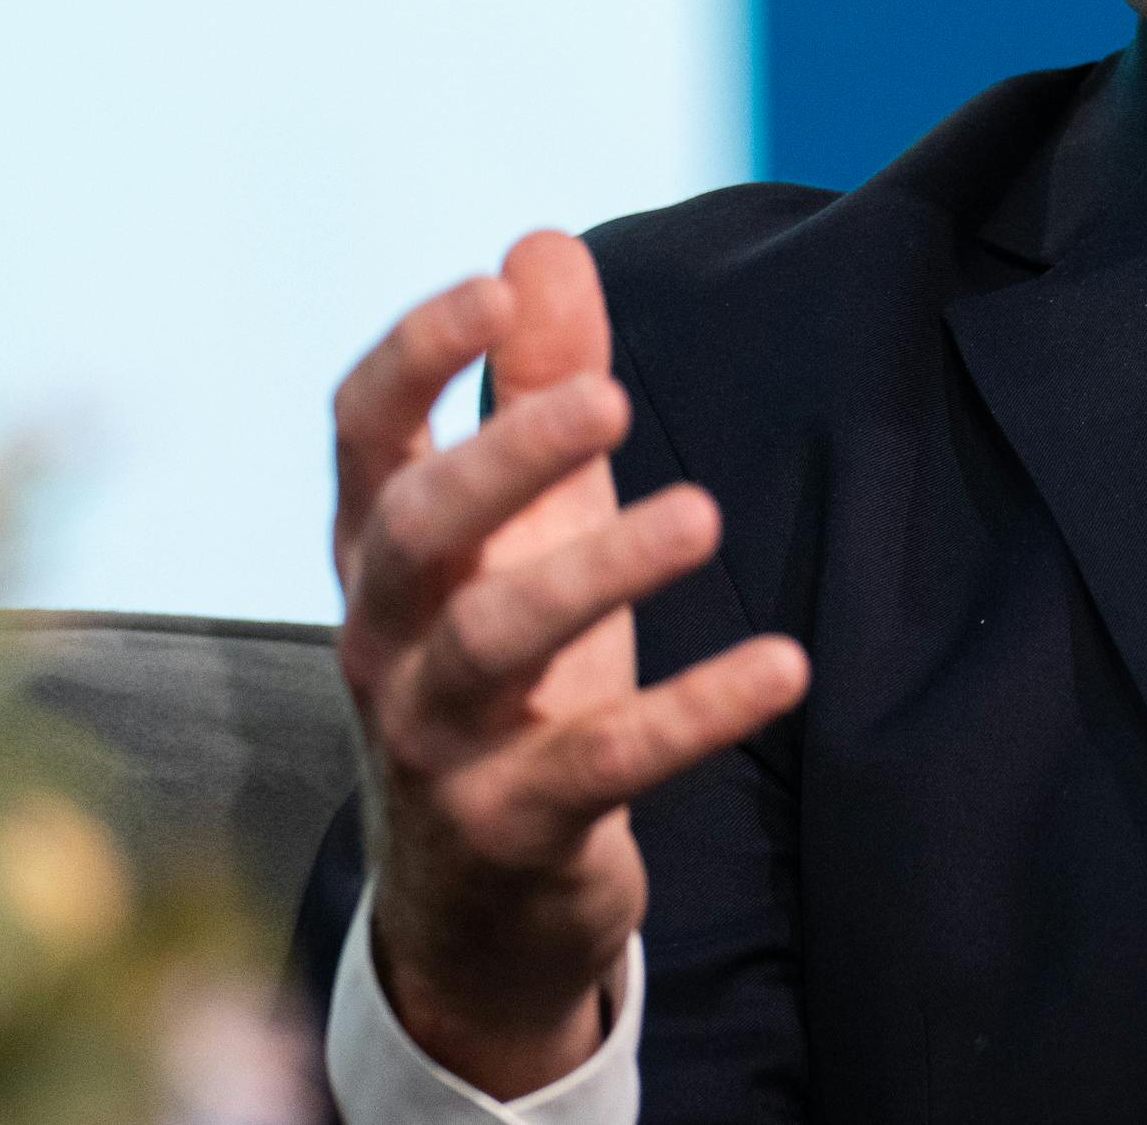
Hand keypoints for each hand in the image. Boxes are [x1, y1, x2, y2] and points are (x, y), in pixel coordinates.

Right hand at [331, 231, 808, 1096]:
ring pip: (497, 645)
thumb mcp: (524, 526)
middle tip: (611, 399)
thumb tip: (539, 243)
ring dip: (600, 573)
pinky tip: (786, 664)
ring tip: (703, 512)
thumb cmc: (502, 670)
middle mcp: (385, 639)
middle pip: (417, 531)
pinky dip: (695, 712)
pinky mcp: (511, 826)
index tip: (491, 292)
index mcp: (380, 550)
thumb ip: (536, 383)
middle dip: (506, 460)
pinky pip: (604, 763)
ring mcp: (436, 741)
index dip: (413, 357)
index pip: (361, 434)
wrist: (473, 902)